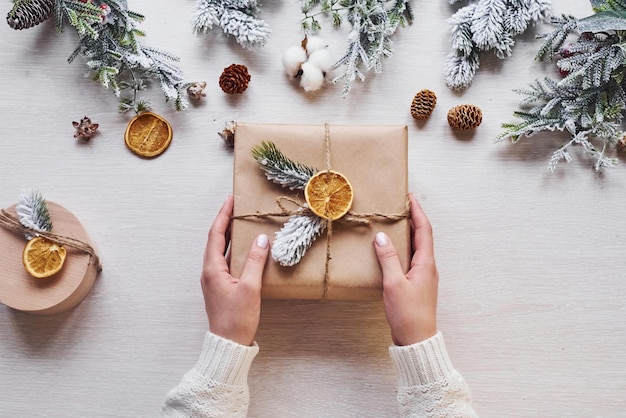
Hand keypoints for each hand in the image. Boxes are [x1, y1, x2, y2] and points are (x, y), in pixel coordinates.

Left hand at [200, 195, 269, 345]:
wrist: (228, 344)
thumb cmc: (237, 318)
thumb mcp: (250, 288)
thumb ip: (255, 261)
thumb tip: (260, 239)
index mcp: (212, 268)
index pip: (216, 234)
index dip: (223, 215)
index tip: (231, 200)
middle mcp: (209, 271)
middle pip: (216, 239)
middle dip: (225, 221)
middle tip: (237, 206)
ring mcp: (213, 279)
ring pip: (220, 250)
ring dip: (229, 235)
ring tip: (240, 221)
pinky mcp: (220, 286)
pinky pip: (225, 260)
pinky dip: (233, 249)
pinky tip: (244, 247)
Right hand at [374, 193, 437, 345]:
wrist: (416, 340)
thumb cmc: (408, 313)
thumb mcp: (394, 283)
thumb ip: (388, 258)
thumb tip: (382, 236)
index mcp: (426, 263)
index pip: (424, 230)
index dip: (418, 212)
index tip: (409, 197)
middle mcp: (428, 266)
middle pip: (422, 236)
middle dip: (413, 218)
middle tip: (399, 205)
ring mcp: (423, 275)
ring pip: (416, 247)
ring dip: (408, 232)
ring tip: (394, 221)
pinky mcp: (416, 283)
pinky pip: (411, 258)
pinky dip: (403, 247)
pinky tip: (391, 249)